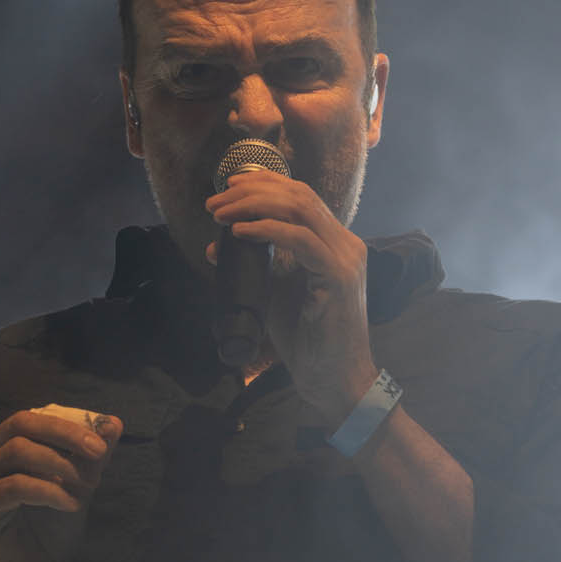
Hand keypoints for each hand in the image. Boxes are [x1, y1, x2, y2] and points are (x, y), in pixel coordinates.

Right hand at [0, 403, 121, 561]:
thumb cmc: (49, 534)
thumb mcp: (76, 488)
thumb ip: (89, 458)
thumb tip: (113, 422)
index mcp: (1, 446)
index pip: (34, 418)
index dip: (69, 423)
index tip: (105, 438)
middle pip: (21, 424)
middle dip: (65, 434)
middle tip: (98, 452)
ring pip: (17, 451)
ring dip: (61, 466)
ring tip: (88, 488)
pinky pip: (14, 486)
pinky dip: (48, 490)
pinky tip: (72, 505)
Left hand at [204, 171, 377, 424]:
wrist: (332, 378)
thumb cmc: (307, 340)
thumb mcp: (272, 294)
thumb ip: (254, 266)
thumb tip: (216, 246)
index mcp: (334, 243)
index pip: (301, 196)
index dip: (264, 183)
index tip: (227, 187)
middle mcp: (345, 244)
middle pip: (298, 195)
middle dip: (251, 191)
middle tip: (214, 202)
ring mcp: (345, 258)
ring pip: (300, 209)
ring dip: (254, 206)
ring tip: (221, 215)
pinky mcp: (339, 277)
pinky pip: (300, 241)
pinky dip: (267, 231)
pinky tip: (240, 234)